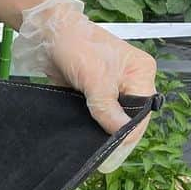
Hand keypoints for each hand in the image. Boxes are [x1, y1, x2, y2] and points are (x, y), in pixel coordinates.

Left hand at [11, 0, 157, 172]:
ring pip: (113, 118)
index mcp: (141, 73)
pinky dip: (91, 125)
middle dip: (116, 134)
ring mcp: (112, 88)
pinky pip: (97, 115)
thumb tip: (123, 136)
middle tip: (102, 157)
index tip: (114, 154)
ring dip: (102, 131)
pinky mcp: (95, 93)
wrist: (48, 33)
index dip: (128, 134)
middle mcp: (131, 82)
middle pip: (129, 117)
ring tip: (92, 149)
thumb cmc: (76, 45)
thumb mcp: (95, 78)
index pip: (142, 113)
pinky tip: (84, 137)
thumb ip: (108, 108)